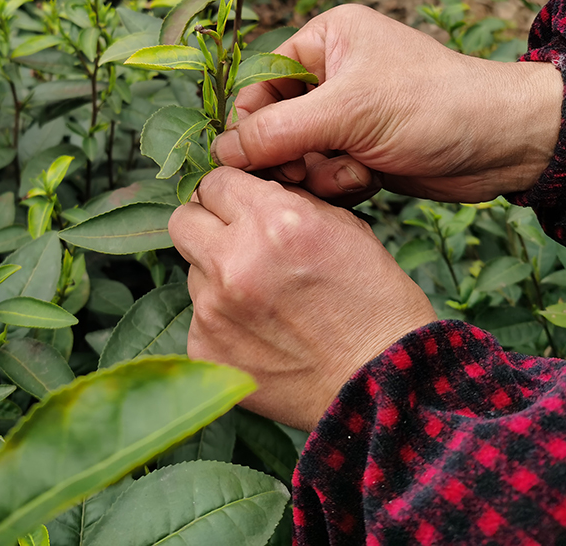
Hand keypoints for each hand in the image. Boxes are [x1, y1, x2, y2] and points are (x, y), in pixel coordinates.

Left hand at [169, 167, 436, 430]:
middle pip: (183, 220)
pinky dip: (222, 322)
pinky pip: (199, 319)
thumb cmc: (374, 303)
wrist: (382, 385)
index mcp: (273, 221)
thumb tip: (250, 190)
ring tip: (263, 300)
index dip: (228, 192)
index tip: (237, 205)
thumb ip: (288, 202)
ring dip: (217, 277)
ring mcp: (213, 309)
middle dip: (205, 225)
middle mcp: (234, 261)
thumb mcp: (345, 228)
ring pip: (192, 272)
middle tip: (233, 243)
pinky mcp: (204, 349)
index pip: (214, 181)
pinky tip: (260, 334)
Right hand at [212, 4, 563, 202]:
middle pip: (273, 124)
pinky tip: (369, 180)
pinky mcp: (360, 150)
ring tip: (354, 171)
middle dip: (291, 154)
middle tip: (310, 170)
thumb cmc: (435, 106)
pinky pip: (322, 173)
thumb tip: (220, 150)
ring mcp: (346, 115)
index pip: (258, 82)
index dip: (250, 123)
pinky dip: (338, 184)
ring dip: (318, 173)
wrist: (506, 145)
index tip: (250, 159)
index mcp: (325, 40)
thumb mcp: (349, 111)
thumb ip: (277, 130)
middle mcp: (331, 73)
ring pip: (296, 155)